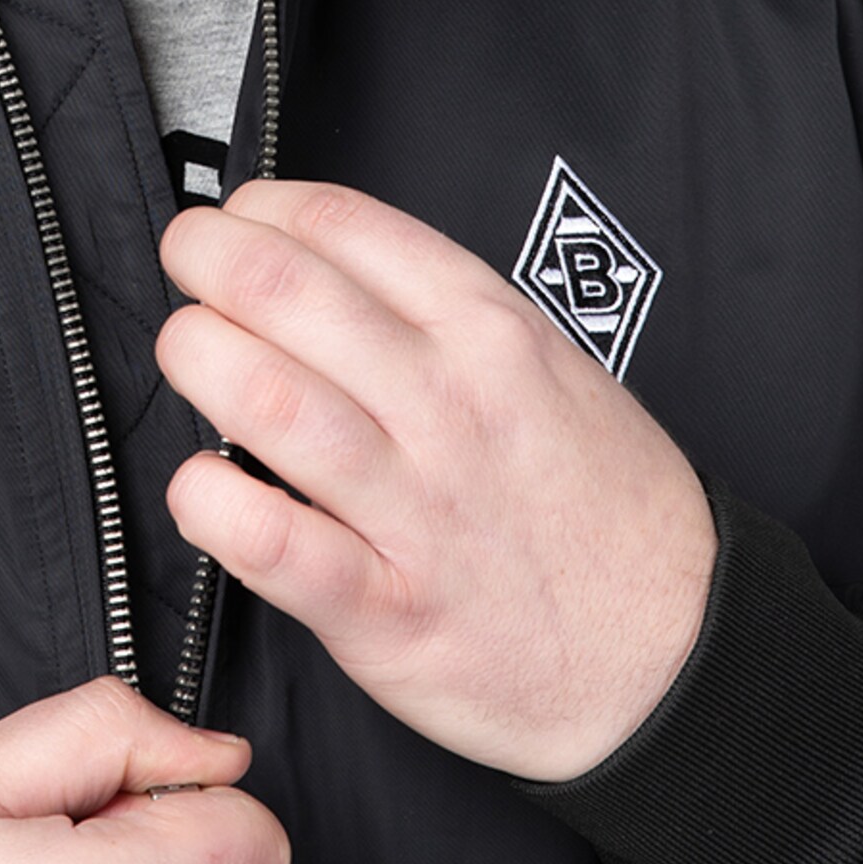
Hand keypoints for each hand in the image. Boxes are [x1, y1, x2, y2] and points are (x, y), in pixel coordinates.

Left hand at [156, 180, 715, 782]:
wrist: (679, 655)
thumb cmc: (598, 502)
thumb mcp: (547, 365)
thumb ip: (442, 317)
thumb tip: (320, 264)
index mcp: (489, 331)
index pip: (348, 227)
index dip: (263, 208)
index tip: (235, 219)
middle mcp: (451, 405)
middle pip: (288, 294)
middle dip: (206, 259)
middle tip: (183, 262)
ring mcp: (420, 509)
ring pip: (270, 399)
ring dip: (196, 358)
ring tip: (184, 353)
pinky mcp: (390, 614)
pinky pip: (278, 547)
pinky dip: (214, 504)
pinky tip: (198, 483)